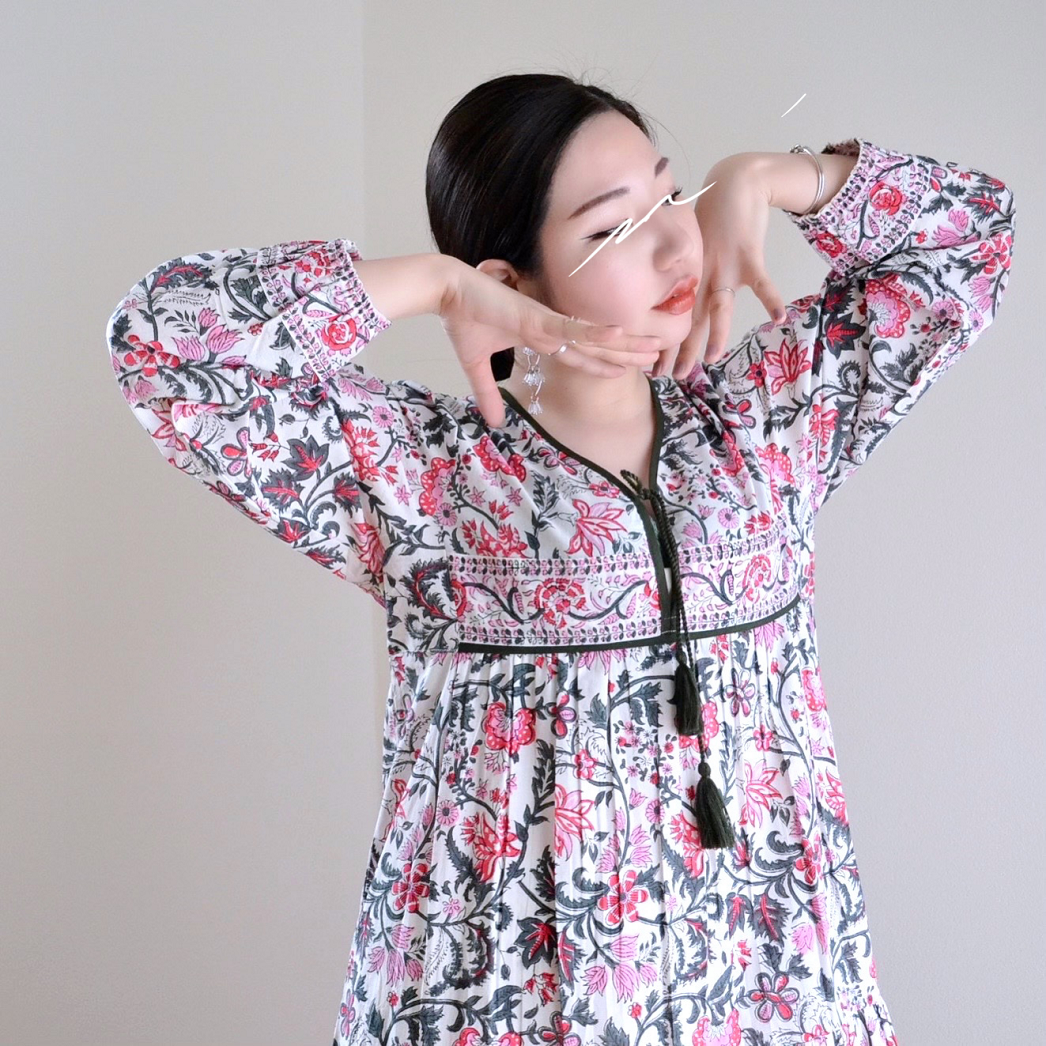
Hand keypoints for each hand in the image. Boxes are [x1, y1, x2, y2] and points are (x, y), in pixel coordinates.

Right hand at [438, 260, 664, 426]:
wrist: (446, 291)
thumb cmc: (463, 318)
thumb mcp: (476, 366)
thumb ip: (488, 393)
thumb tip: (494, 423)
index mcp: (539, 336)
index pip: (578, 354)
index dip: (602, 363)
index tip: (627, 369)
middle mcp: (549, 328)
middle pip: (594, 345)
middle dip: (625, 353)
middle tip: (657, 358)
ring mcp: (545, 322)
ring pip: (592, 337)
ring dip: (623, 344)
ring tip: (652, 349)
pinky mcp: (535, 317)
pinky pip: (570, 327)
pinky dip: (594, 331)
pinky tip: (618, 332)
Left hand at [662, 154, 788, 379]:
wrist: (736, 182)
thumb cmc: (715, 217)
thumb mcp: (694, 247)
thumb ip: (689, 275)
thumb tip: (678, 302)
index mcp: (688, 277)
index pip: (673, 318)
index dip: (664, 344)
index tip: (654, 367)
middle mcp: (702, 276)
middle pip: (691, 319)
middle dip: (682, 349)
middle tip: (674, 376)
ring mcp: (725, 267)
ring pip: (718, 307)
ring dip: (715, 333)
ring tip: (712, 357)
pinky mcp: (749, 256)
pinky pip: (762, 283)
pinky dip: (771, 299)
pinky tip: (778, 318)